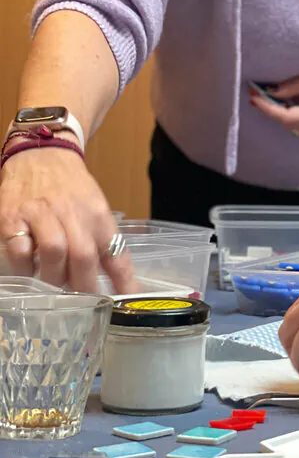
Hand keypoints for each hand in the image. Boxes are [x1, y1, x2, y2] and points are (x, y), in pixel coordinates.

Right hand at [0, 147, 136, 293]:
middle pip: (83, 255)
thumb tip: (118, 282)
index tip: (127, 301)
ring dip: (54, 277)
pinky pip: (19, 251)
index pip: (114, 250)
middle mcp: (72, 211)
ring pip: (53, 252)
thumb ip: (103, 242)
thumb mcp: (95, 208)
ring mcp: (40, 213)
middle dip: (85, 287)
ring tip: (55, 288)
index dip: (123, 279)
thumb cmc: (71, 187)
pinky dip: (25, 268)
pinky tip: (29, 272)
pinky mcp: (12, 217)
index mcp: (97, 212)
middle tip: (85, 305)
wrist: (42, 152)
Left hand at [250, 70, 298, 143]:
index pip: (285, 116)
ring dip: (283, 114)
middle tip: (260, 94)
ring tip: (276, 98)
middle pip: (287, 123)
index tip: (254, 97)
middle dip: (273, 109)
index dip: (267, 108)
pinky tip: (292, 106)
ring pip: (293, 127)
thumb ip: (293, 86)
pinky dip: (294, 118)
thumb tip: (271, 92)